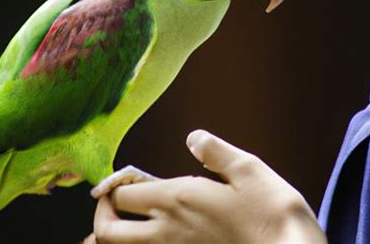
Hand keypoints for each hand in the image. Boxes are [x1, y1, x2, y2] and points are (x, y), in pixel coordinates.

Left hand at [93, 130, 326, 242]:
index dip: (115, 185)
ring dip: (112, 237)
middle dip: (100, 216)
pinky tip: (147, 237)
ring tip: (119, 225)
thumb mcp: (246, 167)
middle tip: (110, 203)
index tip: (126, 178)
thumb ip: (213, 150)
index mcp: (177, 199)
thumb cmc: (269, 209)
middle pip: (107, 233)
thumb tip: (193, 137)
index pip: (121, 195)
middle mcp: (167, 231)